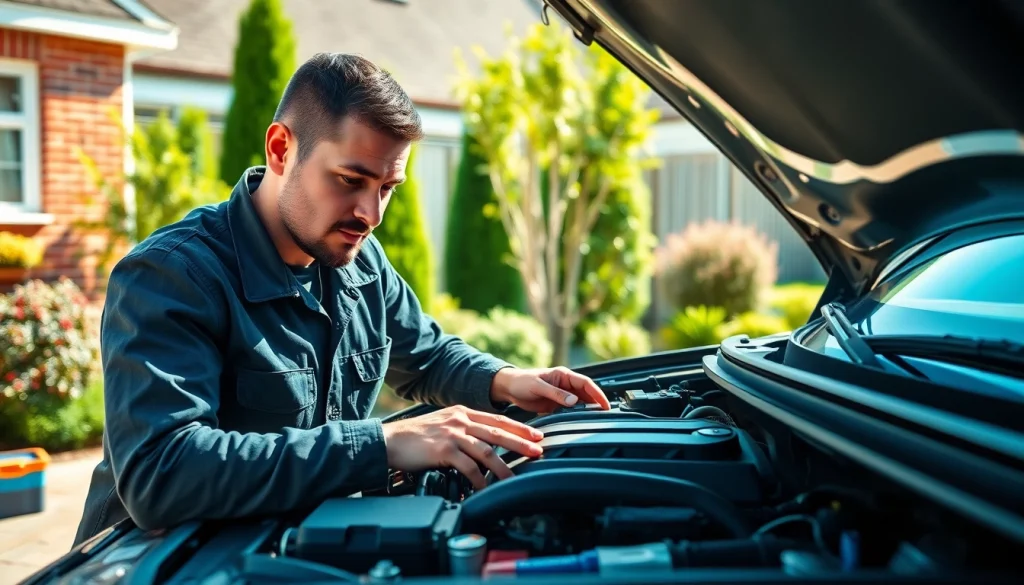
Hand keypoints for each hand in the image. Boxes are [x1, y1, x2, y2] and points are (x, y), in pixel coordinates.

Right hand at [381, 405, 543, 489]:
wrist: (389, 440)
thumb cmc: (414, 437)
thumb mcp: (442, 424)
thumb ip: (462, 429)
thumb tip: (483, 443)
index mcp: (462, 412)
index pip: (497, 419)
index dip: (518, 427)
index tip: (535, 434)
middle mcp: (460, 420)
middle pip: (498, 432)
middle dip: (521, 442)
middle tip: (538, 450)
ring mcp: (452, 434)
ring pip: (487, 450)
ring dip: (503, 466)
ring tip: (514, 478)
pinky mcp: (444, 449)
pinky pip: (468, 467)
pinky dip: (478, 480)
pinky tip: (485, 489)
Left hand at [490, 366, 610, 413]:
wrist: (509, 388)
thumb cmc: (522, 382)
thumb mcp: (538, 387)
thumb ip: (556, 393)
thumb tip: (574, 401)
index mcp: (563, 375)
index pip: (586, 383)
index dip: (597, 393)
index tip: (605, 405)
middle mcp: (566, 385)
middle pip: (586, 394)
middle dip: (596, 404)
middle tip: (605, 417)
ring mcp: (562, 396)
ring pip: (580, 404)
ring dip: (587, 412)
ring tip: (595, 423)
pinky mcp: (557, 406)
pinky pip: (570, 412)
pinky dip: (576, 417)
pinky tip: (580, 425)